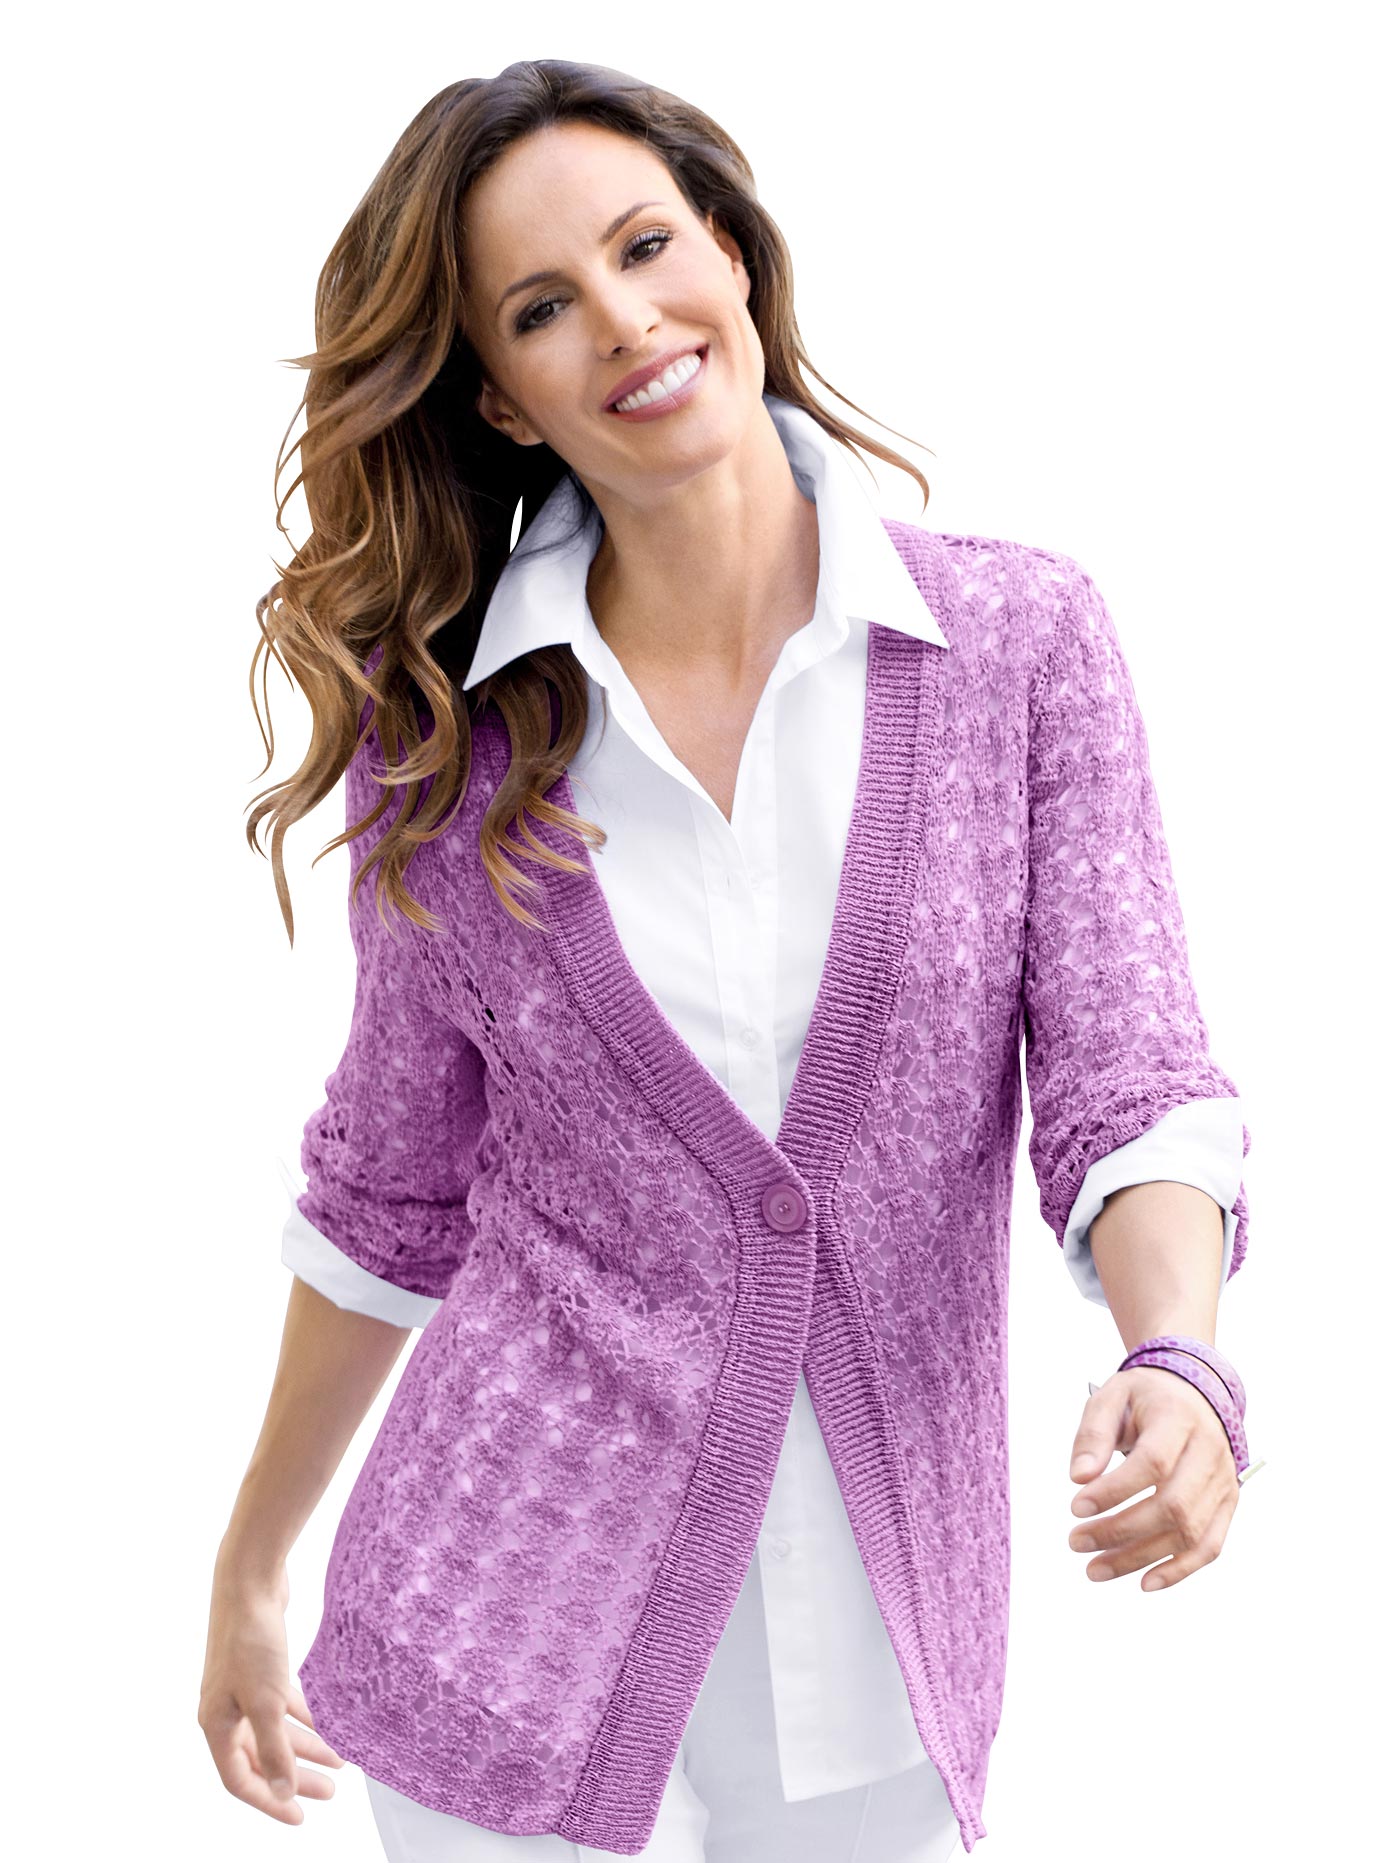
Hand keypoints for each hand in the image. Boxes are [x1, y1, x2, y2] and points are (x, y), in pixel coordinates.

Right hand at [199, 1559, 344, 1822]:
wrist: (250, 1579)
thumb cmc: (251, 1639)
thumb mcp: (265, 1701)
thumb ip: (275, 1749)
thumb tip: (285, 1791)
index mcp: (216, 1724)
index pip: (240, 1779)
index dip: (270, 1800)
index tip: (301, 1816)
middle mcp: (226, 1709)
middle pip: (261, 1757)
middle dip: (296, 1776)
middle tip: (331, 1791)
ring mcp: (244, 1687)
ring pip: (277, 1729)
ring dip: (308, 1745)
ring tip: (342, 1760)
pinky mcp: (262, 1666)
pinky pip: (286, 1703)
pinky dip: (308, 1715)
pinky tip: (333, 1721)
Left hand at [1067, 1364, 1240, 1590]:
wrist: (1194, 1393)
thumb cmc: (1146, 1397)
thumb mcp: (1111, 1397)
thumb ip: (1093, 1434)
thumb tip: (1079, 1477)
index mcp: (1179, 1418)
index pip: (1152, 1463)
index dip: (1114, 1491)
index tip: (1076, 1507)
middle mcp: (1209, 1452)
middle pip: (1173, 1505)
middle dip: (1120, 1531)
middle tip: (1076, 1542)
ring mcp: (1223, 1481)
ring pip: (1189, 1532)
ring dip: (1139, 1557)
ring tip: (1095, 1568)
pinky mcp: (1227, 1503)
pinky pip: (1209, 1546)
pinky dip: (1179, 1570)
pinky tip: (1145, 1582)